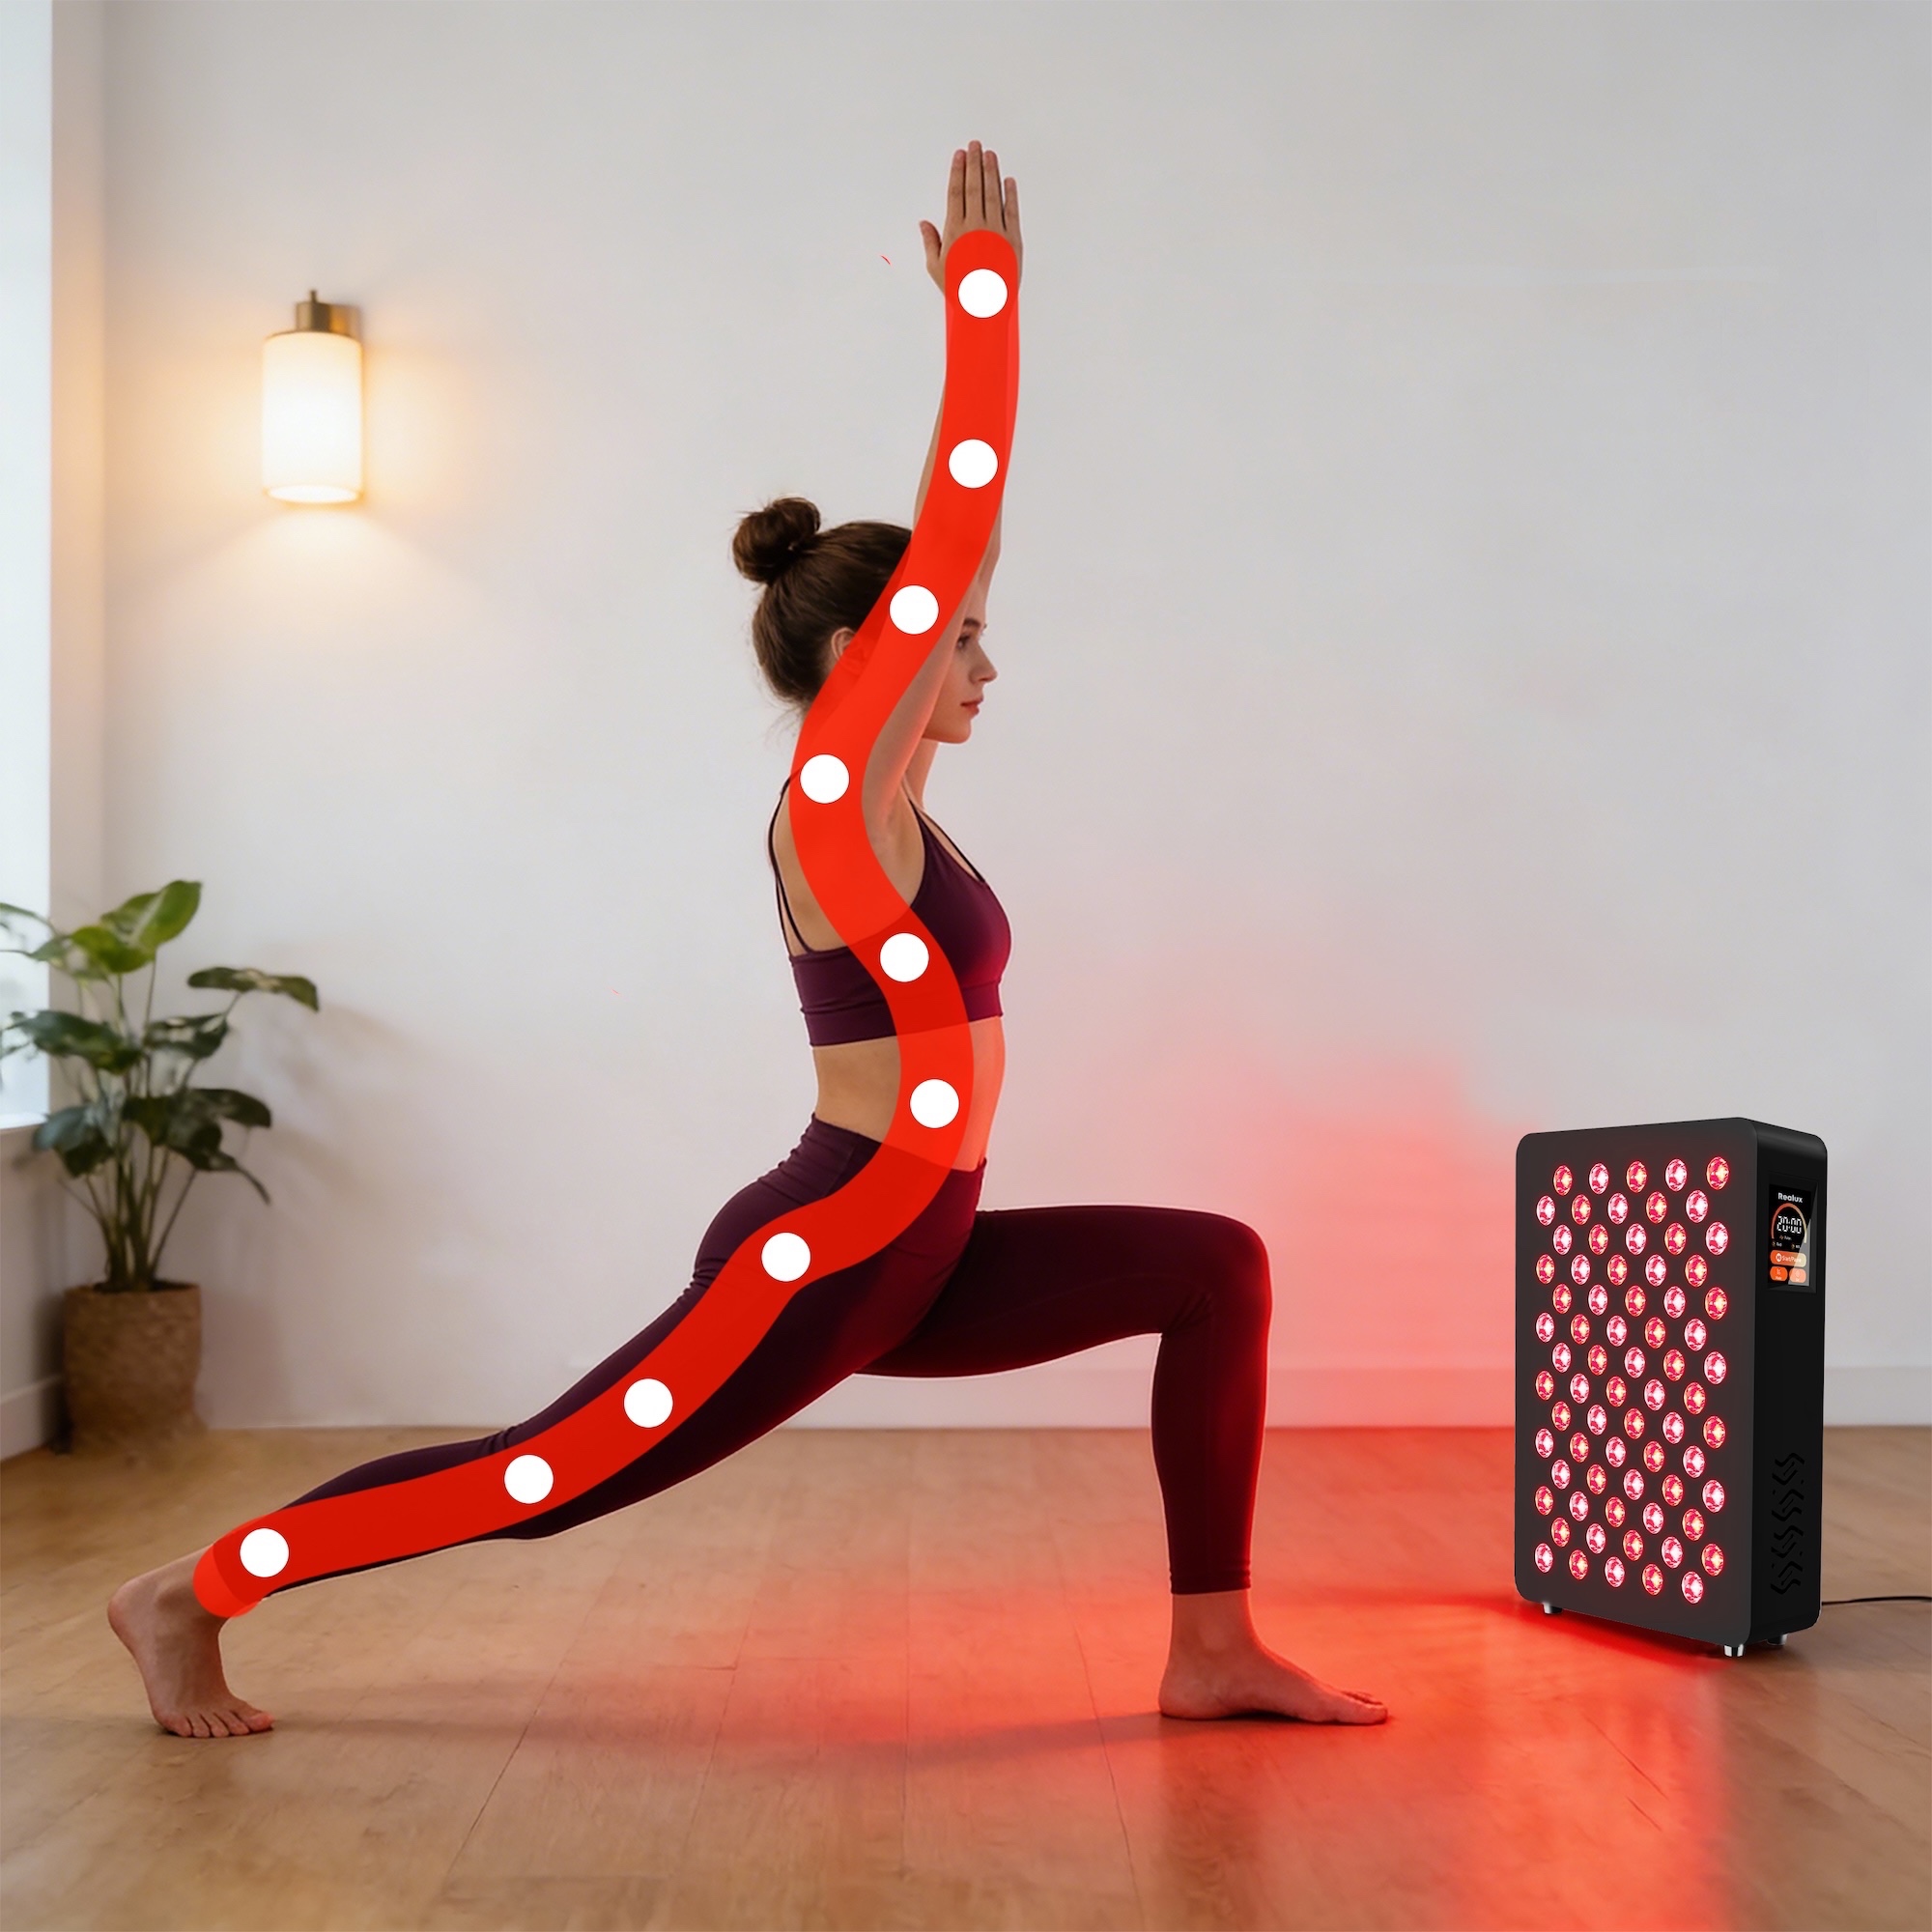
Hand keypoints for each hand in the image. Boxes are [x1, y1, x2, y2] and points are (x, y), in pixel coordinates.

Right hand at [919, 141, 1021, 294]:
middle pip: (974, 187)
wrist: (984, 308)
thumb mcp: (936, 268)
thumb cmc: (958, 290)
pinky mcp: (1013, 240)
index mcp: (955, 231)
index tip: (959, 155)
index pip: (956, 193)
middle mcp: (975, 227)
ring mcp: (996, 232)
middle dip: (974, 163)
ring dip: (992, 172)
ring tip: (990, 154)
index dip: (958, 171)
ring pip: (993, 194)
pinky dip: (1011, 194)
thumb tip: (924, 222)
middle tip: (975, 145)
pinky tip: (1008, 180)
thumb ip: (930, 242)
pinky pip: (1012, 212)